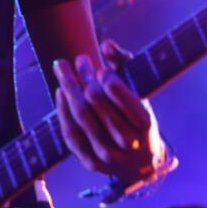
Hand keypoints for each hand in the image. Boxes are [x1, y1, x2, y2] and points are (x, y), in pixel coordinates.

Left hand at [53, 39, 164, 184]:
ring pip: (81, 117)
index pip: (119, 94)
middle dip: (85, 75)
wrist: (143, 164)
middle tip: (80, 59)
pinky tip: (60, 92)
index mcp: (145, 124)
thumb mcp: (140, 90)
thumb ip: (125, 64)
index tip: (102, 70)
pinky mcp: (92, 163)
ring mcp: (109, 155)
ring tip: (61, 67)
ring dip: (69, 87)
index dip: (106, 78)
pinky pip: (71, 135)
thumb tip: (106, 44)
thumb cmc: (139, 118)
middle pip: (95, 101)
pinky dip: (63, 111)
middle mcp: (128, 143)